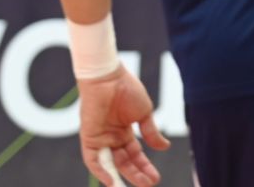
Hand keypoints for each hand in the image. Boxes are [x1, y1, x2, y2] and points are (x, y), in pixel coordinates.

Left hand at [75, 64, 169, 186]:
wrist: (109, 77)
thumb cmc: (126, 89)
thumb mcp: (144, 114)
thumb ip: (151, 132)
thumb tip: (164, 147)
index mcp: (124, 131)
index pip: (135, 154)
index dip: (145, 166)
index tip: (156, 177)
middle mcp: (111, 138)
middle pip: (124, 162)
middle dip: (137, 174)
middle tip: (149, 184)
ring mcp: (100, 138)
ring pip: (110, 164)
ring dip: (122, 177)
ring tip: (138, 185)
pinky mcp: (89, 137)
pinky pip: (93, 160)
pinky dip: (102, 171)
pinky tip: (113, 181)